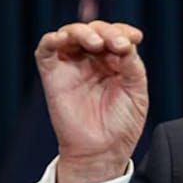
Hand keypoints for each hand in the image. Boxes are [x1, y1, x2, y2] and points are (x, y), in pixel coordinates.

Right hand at [35, 20, 147, 182]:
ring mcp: (72, 66)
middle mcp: (92, 61)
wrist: (103, 151)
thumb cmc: (122, 124)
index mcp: (114, 63)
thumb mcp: (136, 91)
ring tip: (97, 43)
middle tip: (118, 44)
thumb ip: (132, 66)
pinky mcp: (52, 74)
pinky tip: (64, 39)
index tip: (135, 38)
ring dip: (84, 32)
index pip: (116, 36)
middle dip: (107, 32)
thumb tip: (124, 44)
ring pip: (71, 34)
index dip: (124, 31)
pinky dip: (53, 39)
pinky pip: (46, 49)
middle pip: (95, 31)